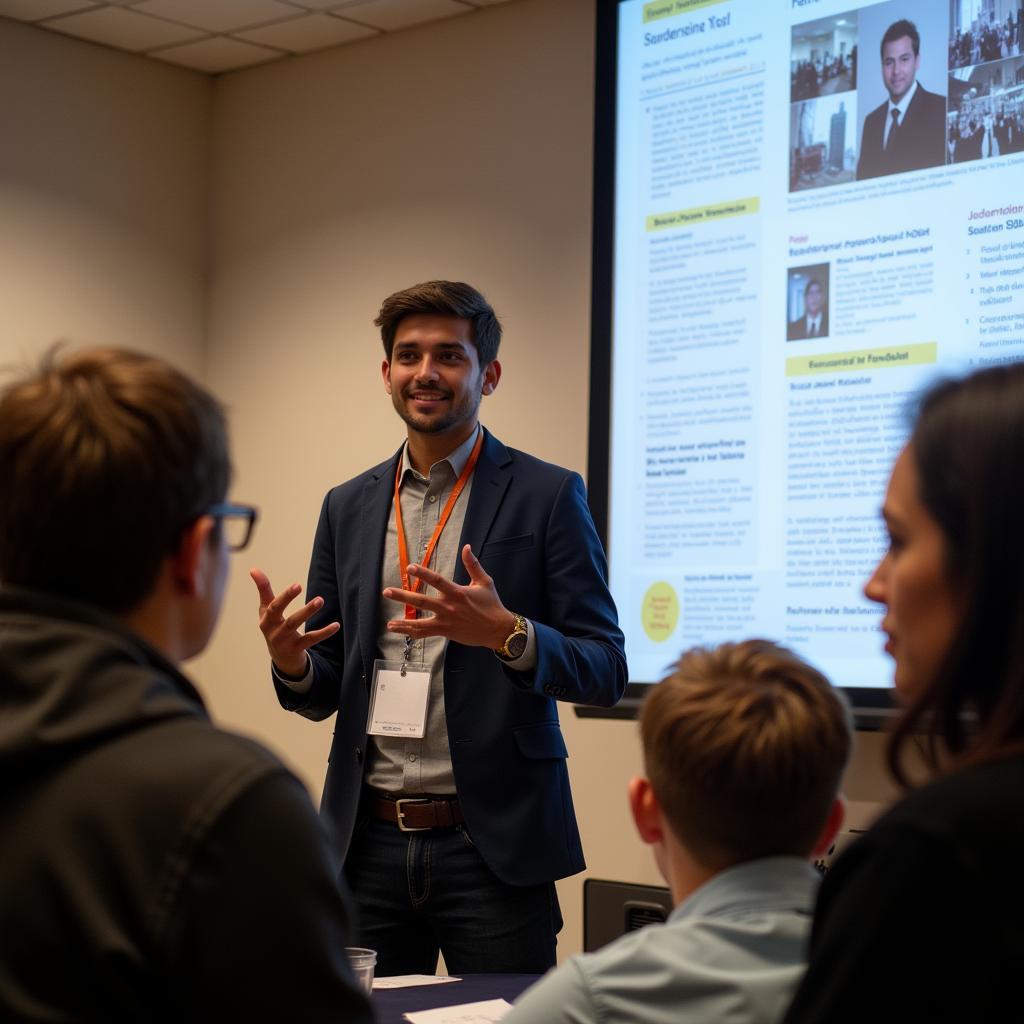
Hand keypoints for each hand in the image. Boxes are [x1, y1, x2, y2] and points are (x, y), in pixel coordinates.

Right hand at [250, 567, 339, 677]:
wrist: (280, 657)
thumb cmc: (273, 627)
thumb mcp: (266, 610)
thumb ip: (263, 590)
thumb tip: (253, 568)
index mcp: (266, 618)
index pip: (272, 604)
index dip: (282, 594)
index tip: (295, 584)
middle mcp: (272, 629)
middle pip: (278, 611)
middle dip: (287, 598)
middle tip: (299, 585)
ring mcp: (283, 640)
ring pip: (294, 624)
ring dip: (307, 611)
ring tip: (320, 600)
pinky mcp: (296, 649)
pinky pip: (311, 639)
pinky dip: (324, 632)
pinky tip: (336, 625)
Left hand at [383, 544, 515, 649]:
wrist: (498, 629)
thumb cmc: (492, 605)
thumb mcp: (484, 582)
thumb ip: (473, 565)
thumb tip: (466, 547)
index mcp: (457, 592)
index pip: (437, 580)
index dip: (423, 573)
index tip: (410, 568)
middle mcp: (449, 607)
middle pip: (422, 601)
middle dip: (403, 596)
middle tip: (387, 592)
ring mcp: (446, 621)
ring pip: (420, 621)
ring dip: (404, 621)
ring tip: (389, 623)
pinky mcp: (445, 632)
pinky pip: (425, 633)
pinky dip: (411, 632)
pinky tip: (399, 630)